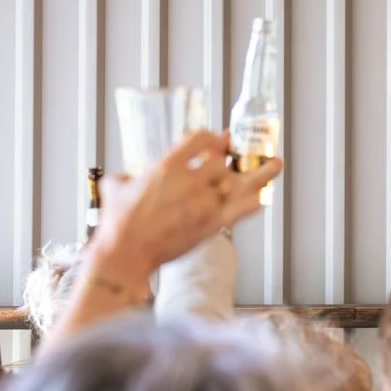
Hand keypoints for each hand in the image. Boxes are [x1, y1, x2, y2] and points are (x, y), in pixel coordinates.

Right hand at [91, 131, 280, 284]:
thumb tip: (123, 179)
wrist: (126, 253)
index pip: (199, 139)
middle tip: (237, 159)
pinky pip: (243, 210)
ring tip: (275, 163)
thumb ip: (123, 179)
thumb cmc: (117, 224)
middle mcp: (190, 180)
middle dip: (230, 159)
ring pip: (241, 182)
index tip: (221, 139)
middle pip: (222, 162)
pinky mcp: (212, 225)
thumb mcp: (115, 190)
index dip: (214, 137)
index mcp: (166, 166)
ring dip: (261, 172)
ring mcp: (203, 203)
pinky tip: (263, 197)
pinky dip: (256, 202)